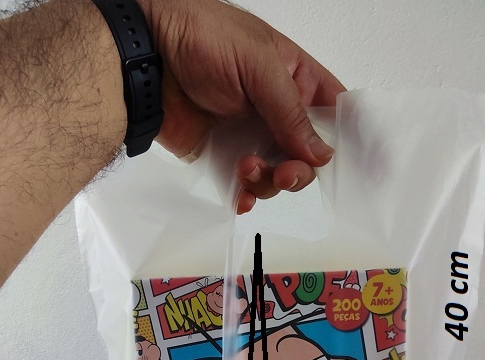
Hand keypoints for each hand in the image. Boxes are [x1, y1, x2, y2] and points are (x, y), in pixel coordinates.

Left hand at [138, 0, 344, 212]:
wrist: (148, 58)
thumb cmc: (201, 38)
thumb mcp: (259, 66)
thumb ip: (291, 112)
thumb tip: (320, 153)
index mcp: (294, 79)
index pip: (330, 112)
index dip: (337, 138)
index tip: (333, 161)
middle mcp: (275, 110)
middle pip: (305, 155)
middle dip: (299, 170)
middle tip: (285, 173)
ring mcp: (249, 135)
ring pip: (276, 175)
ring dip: (268, 182)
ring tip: (245, 166)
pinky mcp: (222, 156)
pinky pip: (244, 185)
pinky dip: (246, 196)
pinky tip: (241, 195)